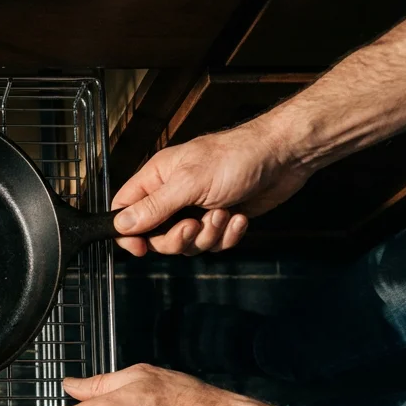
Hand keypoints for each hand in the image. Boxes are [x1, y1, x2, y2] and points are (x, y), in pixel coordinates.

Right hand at [112, 120, 311, 256]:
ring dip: (208, 235)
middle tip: (194, 225)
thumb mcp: (188, 183)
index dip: (128, 233)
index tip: (140, 248)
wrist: (284, 157)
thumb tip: (121, 224)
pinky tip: (238, 216)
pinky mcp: (221, 220)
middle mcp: (174, 195)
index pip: (125, 210)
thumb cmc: (236, 157)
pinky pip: (214, 243)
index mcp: (157, 178)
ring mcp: (197, 209)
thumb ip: (153, 207)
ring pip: (188, 243)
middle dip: (178, 238)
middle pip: (157, 236)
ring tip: (223, 212)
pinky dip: (228, 235)